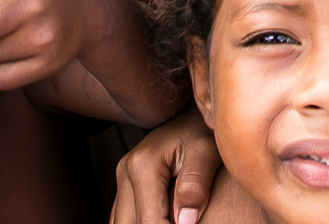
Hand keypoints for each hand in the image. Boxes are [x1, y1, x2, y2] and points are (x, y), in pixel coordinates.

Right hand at [110, 108, 218, 223]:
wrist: (192, 115)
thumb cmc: (202, 130)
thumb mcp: (206, 151)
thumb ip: (195, 183)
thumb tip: (185, 221)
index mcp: (142, 164)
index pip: (149, 221)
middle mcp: (125, 171)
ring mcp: (123, 179)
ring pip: (122, 223)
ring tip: (173, 222)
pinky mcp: (126, 186)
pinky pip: (125, 217)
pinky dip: (139, 223)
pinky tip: (164, 220)